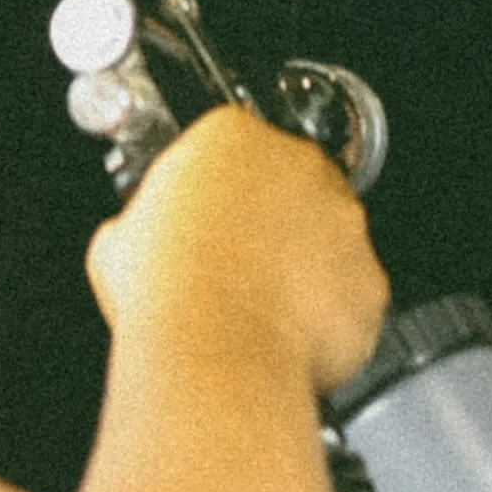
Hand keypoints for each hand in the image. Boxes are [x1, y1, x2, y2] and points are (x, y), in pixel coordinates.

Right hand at [86, 106, 388, 396]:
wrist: (213, 354)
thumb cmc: (167, 297)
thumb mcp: (121, 242)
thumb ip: (147, 222)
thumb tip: (137, 243)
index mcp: (230, 138)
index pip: (234, 149)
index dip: (221, 193)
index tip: (210, 221)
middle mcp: (299, 166)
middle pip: (292, 187)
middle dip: (272, 226)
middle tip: (236, 269)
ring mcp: (344, 223)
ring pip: (331, 241)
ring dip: (305, 269)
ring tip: (260, 311)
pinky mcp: (370, 281)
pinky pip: (353, 296)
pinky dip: (331, 317)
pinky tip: (289, 336)